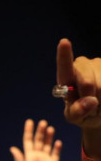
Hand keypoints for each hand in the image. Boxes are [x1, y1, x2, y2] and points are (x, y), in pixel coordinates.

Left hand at [10, 119, 61, 160]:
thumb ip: (19, 160)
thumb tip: (12, 148)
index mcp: (28, 157)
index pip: (28, 141)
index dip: (28, 131)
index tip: (30, 121)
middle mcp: (37, 156)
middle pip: (39, 140)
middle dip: (40, 131)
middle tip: (43, 123)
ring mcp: (46, 159)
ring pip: (47, 145)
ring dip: (49, 137)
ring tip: (50, 129)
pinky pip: (56, 154)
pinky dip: (57, 148)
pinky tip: (57, 143)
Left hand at [57, 39, 100, 160]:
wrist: (99, 112)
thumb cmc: (83, 114)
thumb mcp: (74, 118)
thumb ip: (77, 112)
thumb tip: (90, 101)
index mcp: (66, 78)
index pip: (64, 67)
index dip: (64, 55)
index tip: (64, 42)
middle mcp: (81, 66)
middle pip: (87, 83)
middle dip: (90, 99)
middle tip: (90, 107)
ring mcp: (98, 63)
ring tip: (99, 103)